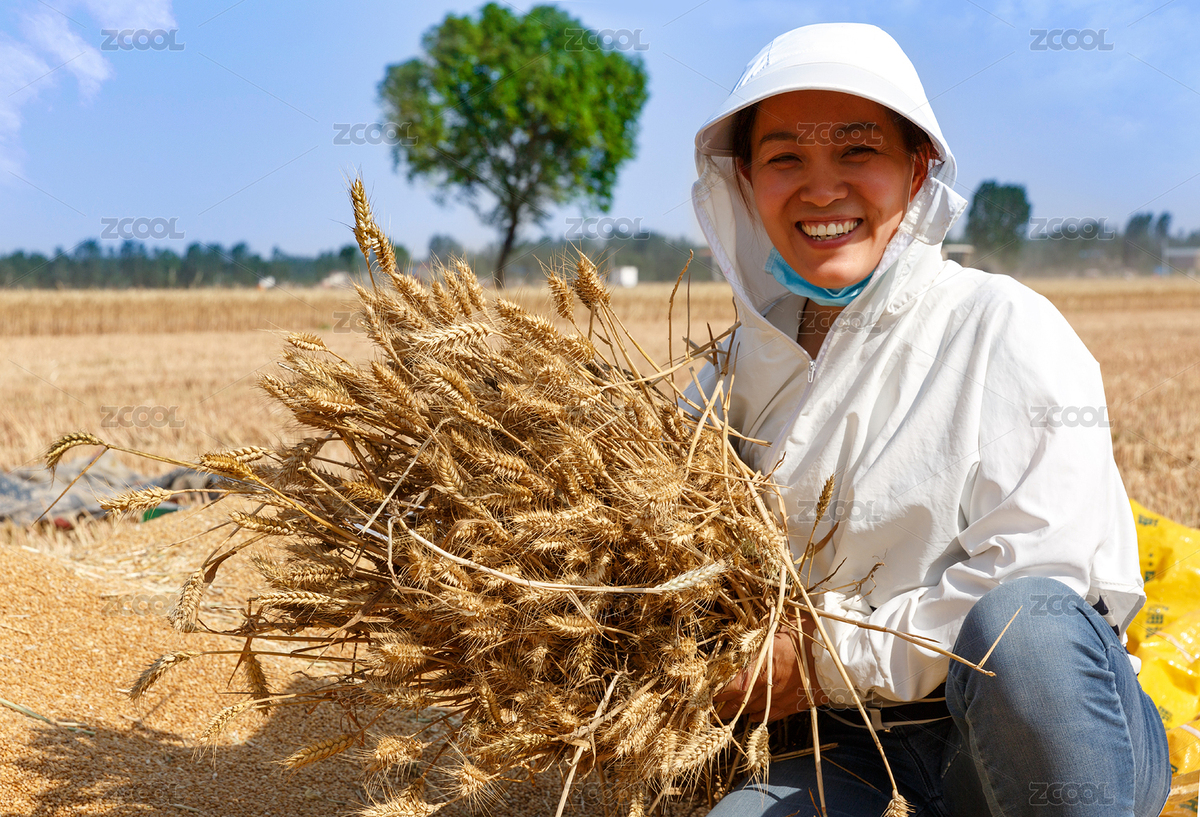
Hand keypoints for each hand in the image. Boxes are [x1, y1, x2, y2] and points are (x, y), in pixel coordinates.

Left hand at [713, 610, 827, 722]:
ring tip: (724, 712)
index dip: (719, 689)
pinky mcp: (793, 706)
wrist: (840, 657)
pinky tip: (749, 716)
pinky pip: (769, 716)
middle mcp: (769, 684)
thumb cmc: (812, 635)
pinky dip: (756, 716)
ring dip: (736, 711)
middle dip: (722, 703)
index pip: (734, 682)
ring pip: (751, 710)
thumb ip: (764, 628)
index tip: (707, 689)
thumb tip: (751, 628)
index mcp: (765, 663)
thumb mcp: (785, 624)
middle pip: (738, 699)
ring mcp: (781, 697)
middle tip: (710, 705)